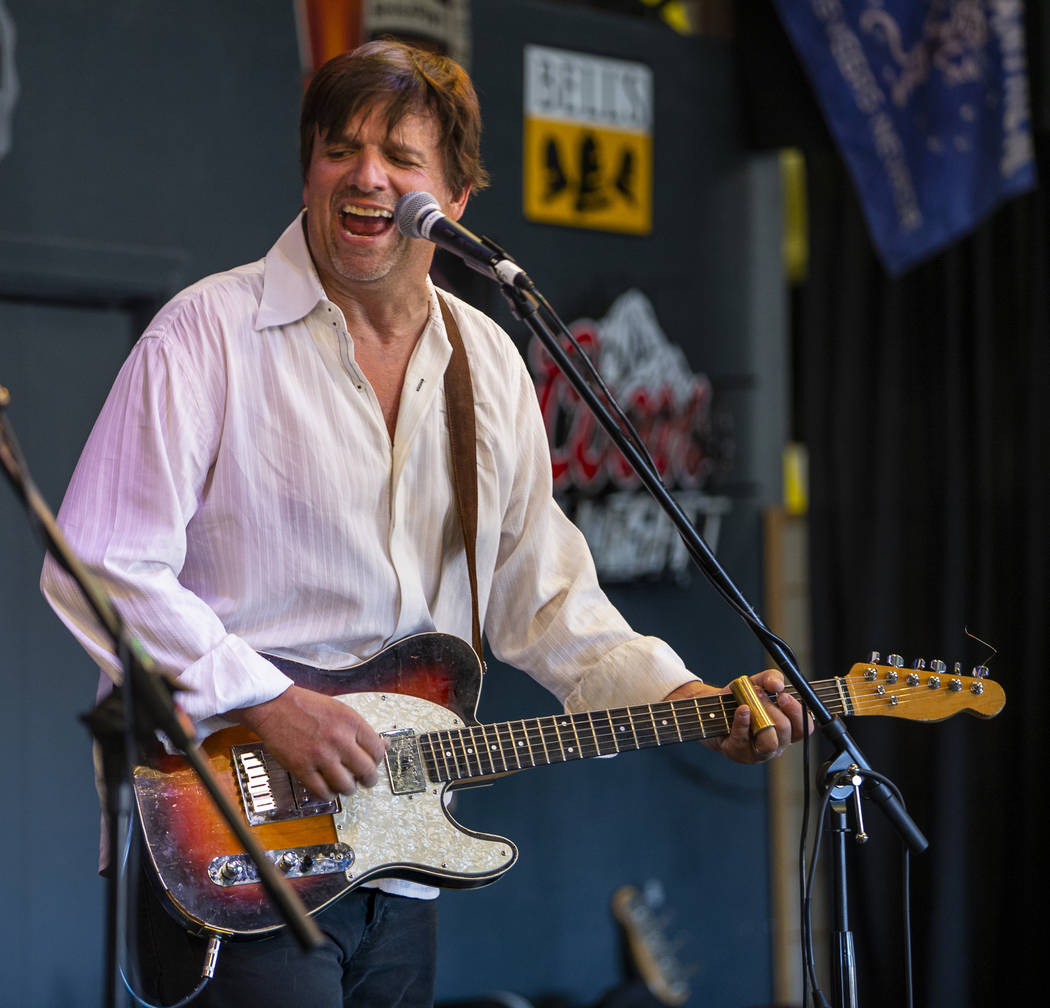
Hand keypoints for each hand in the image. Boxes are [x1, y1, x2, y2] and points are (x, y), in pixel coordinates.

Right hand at [234, 686, 387, 798]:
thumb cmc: (307, 706)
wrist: (275, 706)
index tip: (373, 763)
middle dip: (369, 779)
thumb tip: (383, 745)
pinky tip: (328, 788)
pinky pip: (323, 792)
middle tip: (365, 780)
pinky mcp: (302, 769)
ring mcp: (321, 756)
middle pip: (366, 771)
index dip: (378, 760)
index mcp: (351, 722)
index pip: (377, 751)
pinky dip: (329, 794)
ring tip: (345, 784)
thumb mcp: (341, 710)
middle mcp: (339, 740)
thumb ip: (361, 730)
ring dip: (349, 788)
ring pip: (347, 786)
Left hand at [664, 670, 812, 764]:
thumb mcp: (757, 683)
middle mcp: (776, 744)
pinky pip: (743, 740)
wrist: (713, 709)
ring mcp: (758, 752)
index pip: (804, 728)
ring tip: (748, 703)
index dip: (797, 712)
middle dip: (772, 710)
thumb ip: (771, 678)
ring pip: (769, 742)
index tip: (783, 696)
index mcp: (787, 731)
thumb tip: (777, 684)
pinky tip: (741, 710)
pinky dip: (742, 723)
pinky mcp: (738, 753)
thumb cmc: (740, 699)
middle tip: (760, 694)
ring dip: (760, 718)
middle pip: (786, 732)